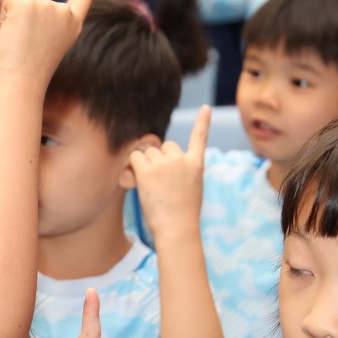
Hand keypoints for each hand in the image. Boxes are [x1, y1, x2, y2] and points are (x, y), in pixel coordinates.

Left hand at [0, 0, 112, 85]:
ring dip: (12, 24)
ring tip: (20, 46)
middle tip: (26, 49)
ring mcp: (47, 6)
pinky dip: (2, 21)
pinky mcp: (27, 4)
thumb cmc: (27, 73)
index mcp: (72, 25)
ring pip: (17, 4)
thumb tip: (21, 4)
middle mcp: (64, 13)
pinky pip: (5, 4)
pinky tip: (13, 37)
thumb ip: (43, 22)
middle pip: (32, 3)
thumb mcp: (43, 44)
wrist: (20, 85)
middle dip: (21, 23)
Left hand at [130, 112, 209, 234]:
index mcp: (196, 165)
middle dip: (158, 159)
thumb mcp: (191, 190)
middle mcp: (181, 159)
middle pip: (164, 147)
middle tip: (159, 183)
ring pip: (147, 152)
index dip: (202, 122)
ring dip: (144, 164)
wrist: (177, 228)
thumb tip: (158, 164)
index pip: (199, 138)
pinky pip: (134, 158)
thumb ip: (181, 173)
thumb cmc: (182, 217)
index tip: (206, 108)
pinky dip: (131, 167)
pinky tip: (135, 179)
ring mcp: (165, 163)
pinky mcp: (147, 170)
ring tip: (150, 187)